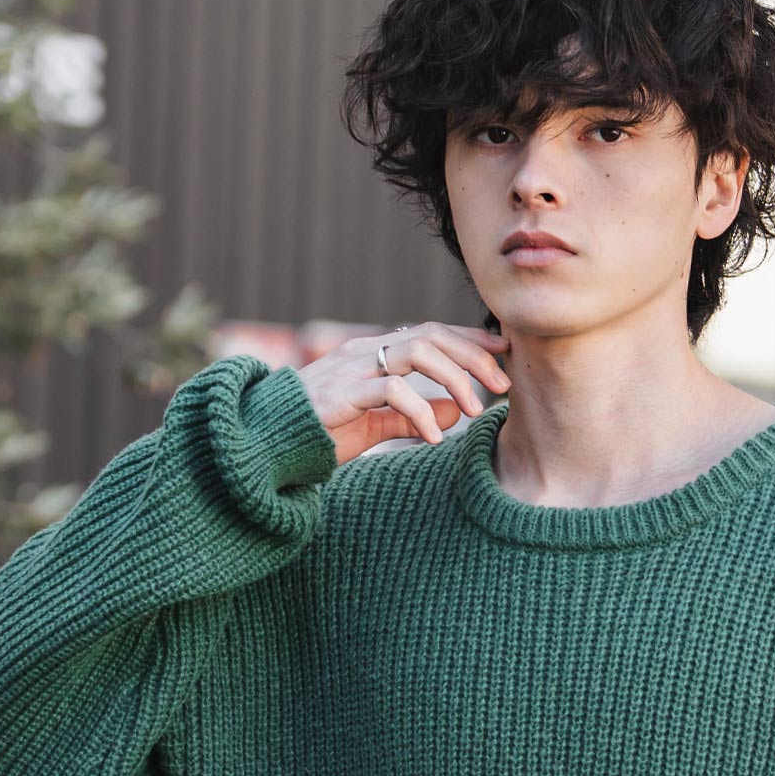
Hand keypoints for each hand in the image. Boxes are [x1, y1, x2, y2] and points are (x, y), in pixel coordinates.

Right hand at [295, 319, 511, 465]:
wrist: (271, 442)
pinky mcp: (343, 393)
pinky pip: (392, 391)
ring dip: (454, 378)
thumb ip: (412, 415)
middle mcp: (366, 351)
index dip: (469, 340)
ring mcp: (353, 368)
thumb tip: (454, 412)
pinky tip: (435, 438)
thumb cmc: (322, 431)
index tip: (503, 353)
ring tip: (473, 410)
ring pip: (416, 352)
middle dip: (473, 357)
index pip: (431, 333)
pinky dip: (421, 412)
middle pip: (432, 335)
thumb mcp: (376, 423)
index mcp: (375, 354)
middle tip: (502, 385)